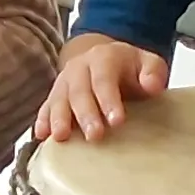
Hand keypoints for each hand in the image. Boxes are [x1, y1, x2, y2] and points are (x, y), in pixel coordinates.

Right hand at [36, 35, 169, 141]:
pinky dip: (42, 121)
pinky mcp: (55, 95)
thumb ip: (153, 72)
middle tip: (95, 136)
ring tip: (61, 137)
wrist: (105, 61)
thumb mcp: (148, 63)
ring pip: (59, 98)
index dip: (109, 99)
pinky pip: (45, 107)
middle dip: (86, 114)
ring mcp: (64, 81)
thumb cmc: (130, 69)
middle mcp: (80, 68)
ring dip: (59, 118)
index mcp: (104, 57)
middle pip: (80, 90)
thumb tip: (152, 85)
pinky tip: (41, 136)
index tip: (117, 121)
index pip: (104, 78)